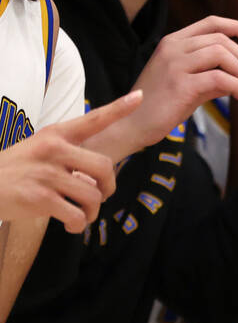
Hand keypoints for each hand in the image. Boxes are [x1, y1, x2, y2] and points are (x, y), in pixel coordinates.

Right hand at [0, 92, 142, 232]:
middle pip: (104, 167)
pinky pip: (77, 215)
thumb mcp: (38, 154)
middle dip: (109, 187)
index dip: (118, 108)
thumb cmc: (14, 173)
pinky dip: (77, 225)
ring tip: (78, 214)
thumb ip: (69, 161)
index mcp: (54, 135)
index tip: (139, 97)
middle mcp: (52, 149)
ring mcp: (46, 173)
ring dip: (91, 212)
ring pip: (93, 196)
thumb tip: (97, 184)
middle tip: (100, 196)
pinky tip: (68, 224)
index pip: (92, 119)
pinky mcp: (40, 197)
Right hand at [113, 16, 237, 155]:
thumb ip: (217, 75)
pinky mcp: (181, 85)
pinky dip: (235, 86)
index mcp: (173, 42)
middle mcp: (173, 48)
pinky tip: (237, 96)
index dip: (237, 27)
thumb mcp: (191, 83)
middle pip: (221, 39)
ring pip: (221, 53)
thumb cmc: (163, 104)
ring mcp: (175, 65)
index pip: (211, 23)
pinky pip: (220, 78)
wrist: (134, 123)